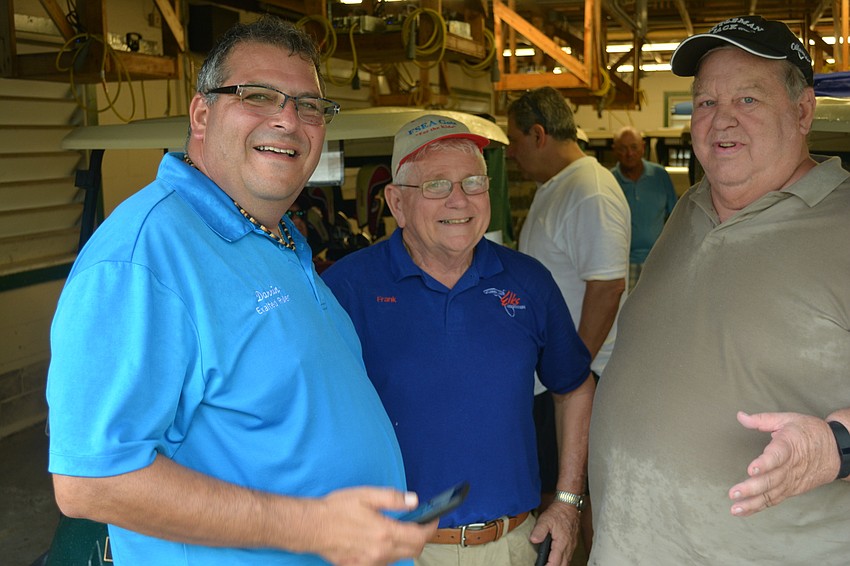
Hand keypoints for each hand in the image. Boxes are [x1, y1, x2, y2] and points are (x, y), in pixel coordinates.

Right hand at [310, 487, 436, 564]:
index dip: (431, 527)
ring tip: (397, 530)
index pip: (419, 536)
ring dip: (404, 545)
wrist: (311, 527)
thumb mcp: (367, 495)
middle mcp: (380, 552)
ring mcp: (369, 562)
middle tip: (419, 524)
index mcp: (385, 532)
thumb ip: (393, 498)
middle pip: (413, 550)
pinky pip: (382, 563)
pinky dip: (387, 553)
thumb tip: (414, 500)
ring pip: (398, 558)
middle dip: (421, 537)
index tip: (434, 520)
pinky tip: (379, 541)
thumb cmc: (336, 509)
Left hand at [529, 501, 579, 565]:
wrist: (569, 505)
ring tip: (549, 564)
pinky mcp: (573, 543)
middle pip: (563, 565)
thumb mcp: (545, 519)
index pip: (555, 562)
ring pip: (567, 562)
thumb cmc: (558, 512)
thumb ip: (539, 530)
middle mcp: (568, 547)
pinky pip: (569, 557)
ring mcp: (572, 546)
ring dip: (559, 565)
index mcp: (562, 543)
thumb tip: (533, 540)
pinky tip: (557, 560)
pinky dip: (563, 561)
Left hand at [728, 411, 838, 516]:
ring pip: (772, 494)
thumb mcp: (787, 419)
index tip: (752, 469)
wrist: (836, 450)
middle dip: (752, 488)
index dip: (765, 463)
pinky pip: (775, 499)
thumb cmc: (809, 433)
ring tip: (735, 508)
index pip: (777, 456)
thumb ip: (762, 420)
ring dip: (753, 502)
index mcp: (789, 445)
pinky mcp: (792, 489)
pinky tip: (744, 510)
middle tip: (734, 493)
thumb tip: (741, 416)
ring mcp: (791, 481)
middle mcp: (790, 466)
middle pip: (772, 480)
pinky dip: (759, 506)